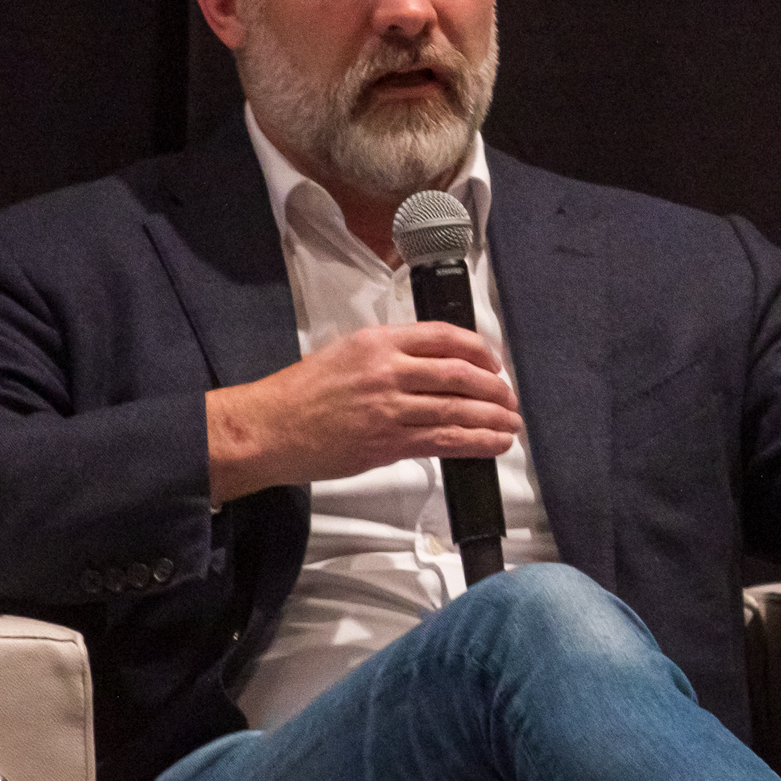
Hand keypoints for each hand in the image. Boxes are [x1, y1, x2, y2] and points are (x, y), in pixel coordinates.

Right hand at [205, 323, 520, 502]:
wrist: (269, 428)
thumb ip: (387, 355)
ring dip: (492, 418)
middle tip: (509, 397)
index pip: (443, 337)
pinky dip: (475, 442)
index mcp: (376, 342)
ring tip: (511, 424)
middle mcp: (386, 371)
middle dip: (493, 387)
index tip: (493, 361)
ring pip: (456, 410)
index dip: (478, 349)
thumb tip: (430, 365)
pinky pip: (443, 441)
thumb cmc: (300, 394)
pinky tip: (493, 443)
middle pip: (458, 374)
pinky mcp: (387, 443)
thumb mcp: (343, 353)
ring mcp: (388, 409)